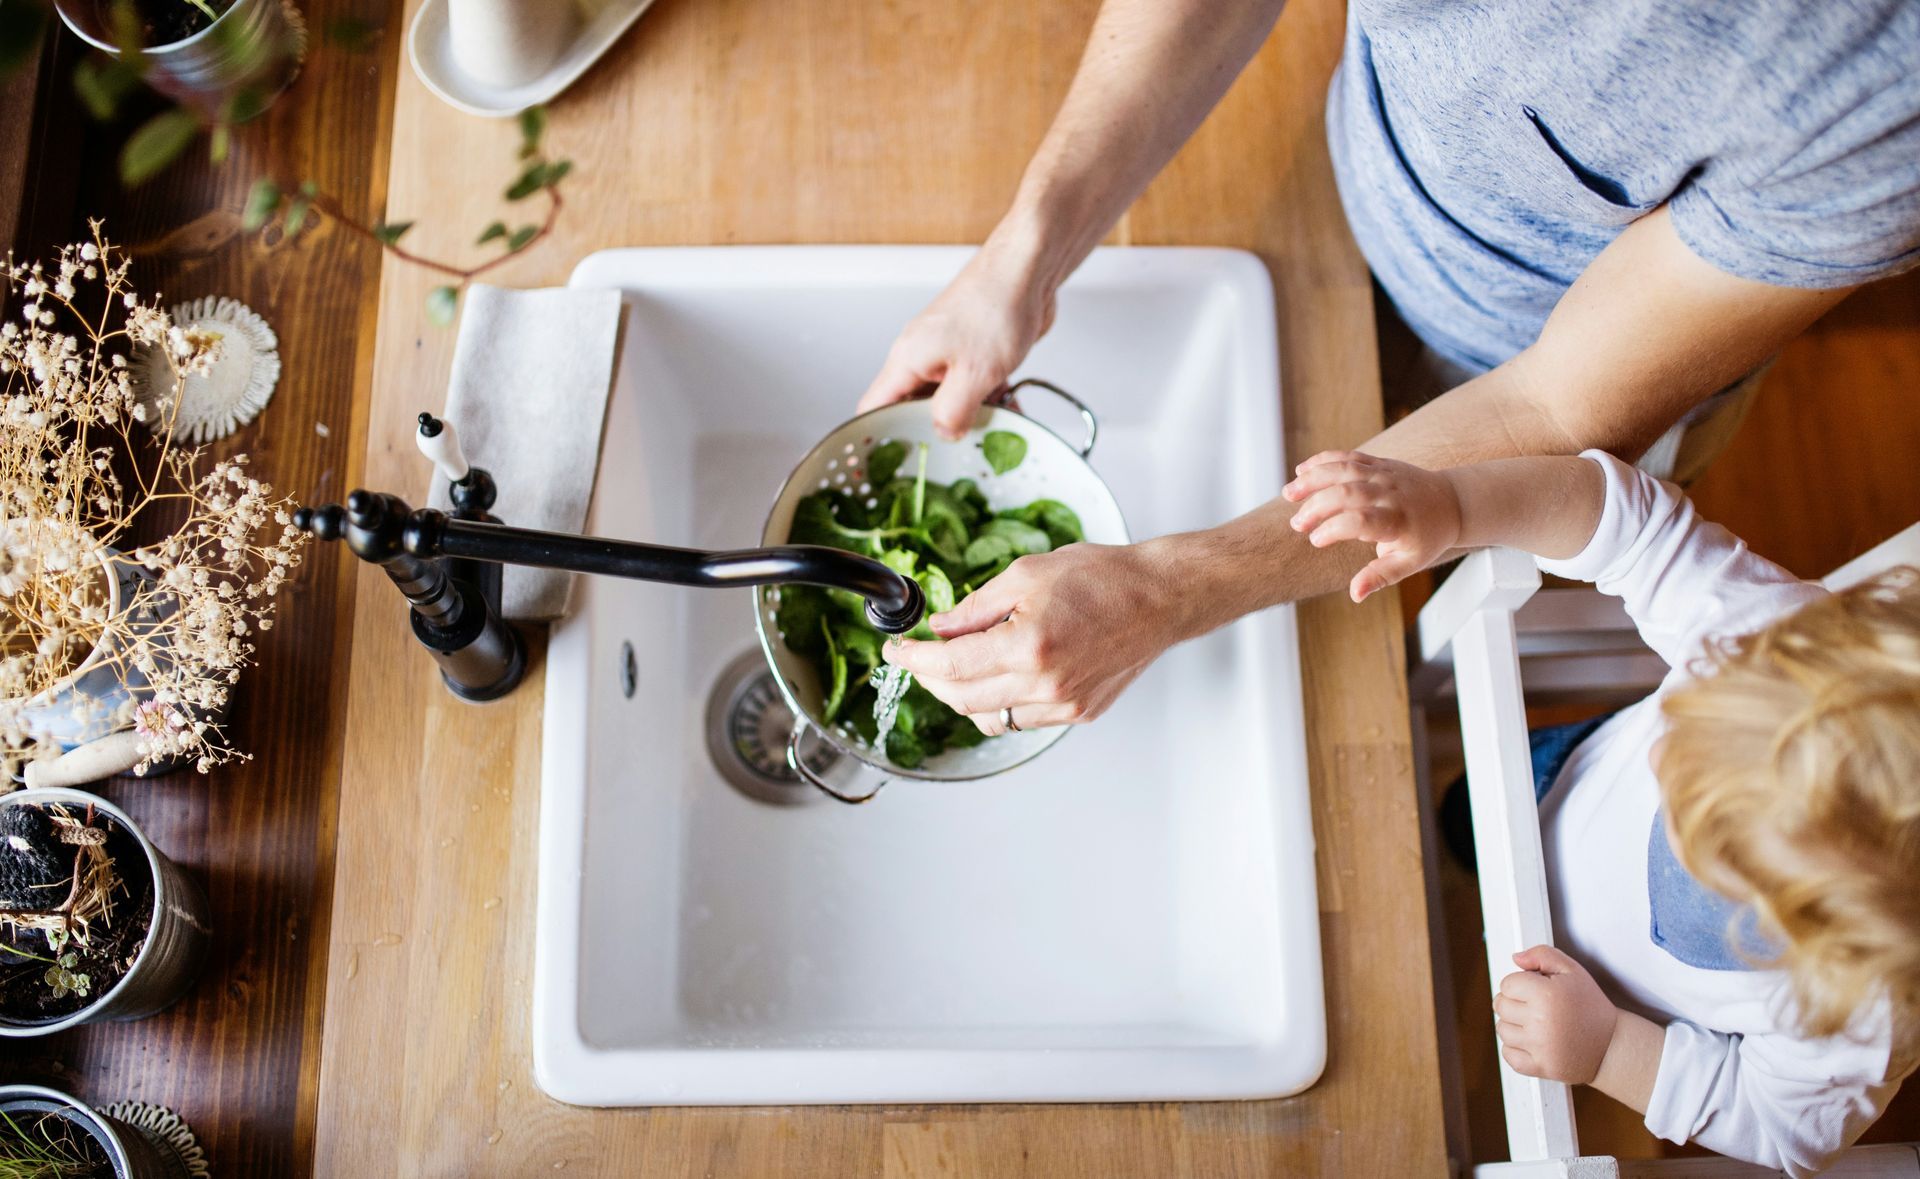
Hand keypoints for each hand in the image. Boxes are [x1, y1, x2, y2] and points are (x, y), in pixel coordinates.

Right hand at [858, 244, 1056, 439]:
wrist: (1028, 269)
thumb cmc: (995, 307)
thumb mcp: (974, 373)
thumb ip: (953, 412)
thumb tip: (943, 434)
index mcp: (907, 360)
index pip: (874, 408)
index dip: (873, 438)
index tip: (881, 468)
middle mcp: (921, 356)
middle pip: (913, 408)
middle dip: (934, 432)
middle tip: (954, 454)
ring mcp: (948, 353)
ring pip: (948, 399)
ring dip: (970, 416)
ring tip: (991, 432)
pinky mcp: (974, 352)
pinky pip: (973, 386)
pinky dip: (990, 400)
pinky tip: (1011, 410)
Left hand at [880, 542, 1181, 733]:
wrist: (1160, 598)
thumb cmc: (1103, 577)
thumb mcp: (1025, 575)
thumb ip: (974, 608)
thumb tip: (939, 630)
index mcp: (1028, 645)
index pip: (949, 666)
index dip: (913, 659)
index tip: (896, 649)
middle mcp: (1046, 684)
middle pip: (962, 699)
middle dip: (930, 679)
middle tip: (920, 656)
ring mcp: (1064, 705)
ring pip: (989, 718)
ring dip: (963, 696)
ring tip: (958, 665)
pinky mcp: (1078, 713)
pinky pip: (1022, 718)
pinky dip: (1000, 701)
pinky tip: (1000, 674)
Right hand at [1281, 450, 1462, 601]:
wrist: (1451, 502)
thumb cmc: (1427, 538)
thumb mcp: (1409, 563)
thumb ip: (1380, 576)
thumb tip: (1355, 594)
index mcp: (1398, 520)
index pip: (1361, 521)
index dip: (1334, 529)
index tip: (1316, 540)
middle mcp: (1390, 493)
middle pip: (1347, 492)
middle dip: (1317, 506)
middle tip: (1297, 524)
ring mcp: (1384, 474)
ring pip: (1344, 469)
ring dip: (1313, 478)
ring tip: (1288, 493)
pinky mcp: (1379, 462)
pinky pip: (1348, 457)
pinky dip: (1323, 461)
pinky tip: (1301, 470)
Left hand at [1494, 945, 1620, 1084]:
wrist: (1611, 1045)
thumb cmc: (1591, 1006)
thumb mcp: (1573, 971)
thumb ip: (1542, 955)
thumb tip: (1516, 958)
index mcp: (1547, 994)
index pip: (1507, 984)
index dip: (1520, 984)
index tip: (1535, 990)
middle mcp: (1541, 1021)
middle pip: (1500, 1006)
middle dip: (1514, 1002)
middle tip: (1535, 1006)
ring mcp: (1540, 1046)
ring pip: (1502, 1029)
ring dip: (1513, 1025)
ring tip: (1535, 1024)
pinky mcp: (1541, 1067)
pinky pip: (1508, 1055)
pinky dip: (1515, 1048)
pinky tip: (1532, 1042)